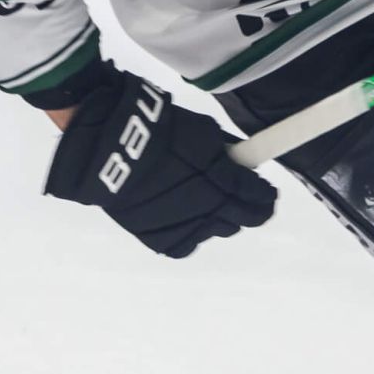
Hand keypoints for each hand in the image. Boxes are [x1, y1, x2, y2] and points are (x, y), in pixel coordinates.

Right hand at [45, 68, 275, 257]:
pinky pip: (185, 244)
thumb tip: (244, 162)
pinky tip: (185, 218)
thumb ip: (226, 151)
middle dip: (244, 207)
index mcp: (217, 176)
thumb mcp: (199, 130)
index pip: (255, 197)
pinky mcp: (156, 237)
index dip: (265, 197)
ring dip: (217, 219)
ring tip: (204, 202)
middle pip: (238, 218)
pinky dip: (190, 233)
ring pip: (213, 231)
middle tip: (239, 196)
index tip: (267, 194)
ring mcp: (179, 224)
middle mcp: (203, 205)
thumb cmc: (156, 129)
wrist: (106, 145)